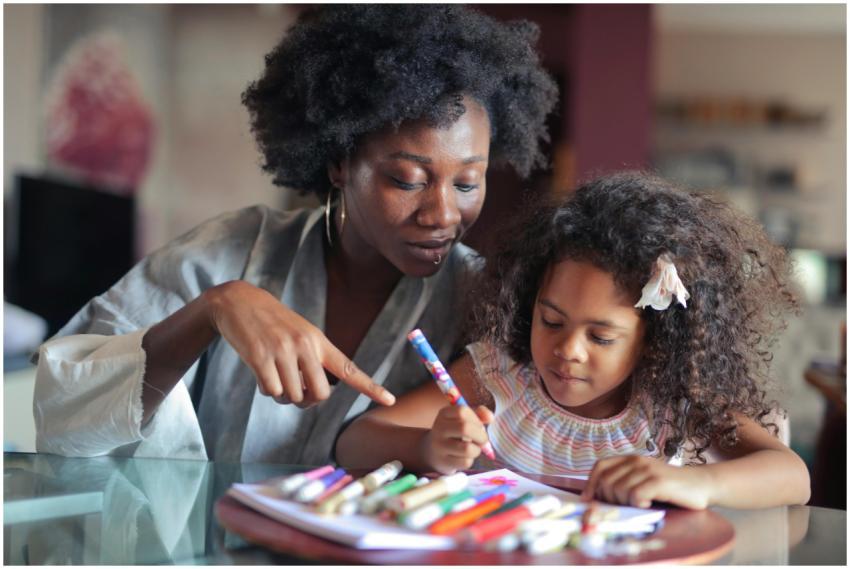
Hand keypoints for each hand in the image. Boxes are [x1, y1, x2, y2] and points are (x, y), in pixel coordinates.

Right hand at [203, 280, 395, 408]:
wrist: (239, 301)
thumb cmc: (273, 323)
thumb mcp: (300, 333)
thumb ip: (311, 360)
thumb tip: (311, 396)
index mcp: (319, 341)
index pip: (349, 369)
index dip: (370, 387)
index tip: (390, 400)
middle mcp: (305, 346)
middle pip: (319, 394)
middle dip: (308, 401)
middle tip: (296, 392)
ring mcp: (283, 351)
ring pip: (293, 396)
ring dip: (283, 395)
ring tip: (274, 374)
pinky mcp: (260, 357)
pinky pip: (271, 391)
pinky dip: (266, 389)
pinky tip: (260, 372)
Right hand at [422, 404, 493, 473]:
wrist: (431, 451)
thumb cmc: (454, 432)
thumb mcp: (463, 419)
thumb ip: (479, 414)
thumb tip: (490, 417)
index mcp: (444, 414)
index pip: (462, 411)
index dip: (476, 419)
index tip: (479, 425)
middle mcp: (439, 428)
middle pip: (465, 428)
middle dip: (481, 435)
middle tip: (483, 440)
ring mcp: (439, 446)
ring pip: (467, 449)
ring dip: (477, 450)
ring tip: (474, 449)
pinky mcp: (443, 462)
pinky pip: (465, 462)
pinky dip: (470, 460)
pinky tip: (465, 457)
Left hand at [581, 455, 712, 509]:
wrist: (701, 485)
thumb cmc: (669, 489)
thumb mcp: (642, 480)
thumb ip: (622, 483)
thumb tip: (595, 499)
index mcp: (629, 459)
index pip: (600, 467)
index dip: (590, 484)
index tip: (589, 500)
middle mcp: (636, 461)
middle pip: (606, 482)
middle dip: (610, 499)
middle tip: (626, 506)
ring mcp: (648, 469)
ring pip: (619, 490)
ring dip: (626, 503)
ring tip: (641, 504)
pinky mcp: (659, 481)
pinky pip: (635, 495)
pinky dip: (638, 504)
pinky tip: (648, 504)